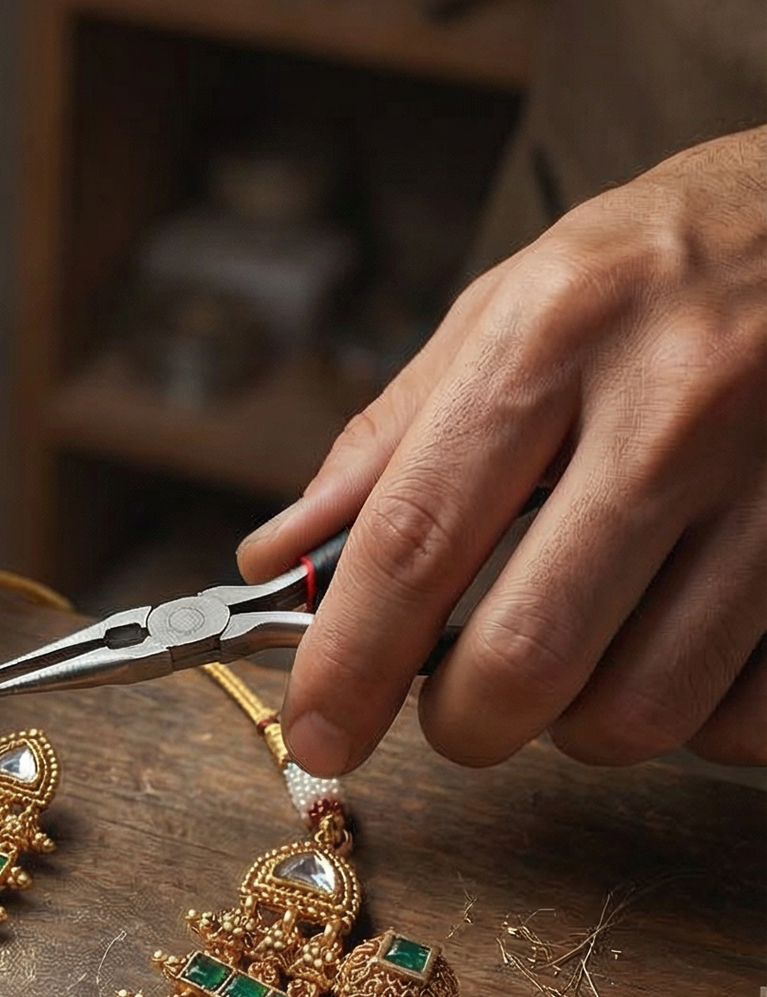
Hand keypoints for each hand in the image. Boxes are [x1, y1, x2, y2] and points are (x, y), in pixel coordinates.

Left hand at [238, 128, 766, 771]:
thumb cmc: (665, 264)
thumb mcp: (513, 304)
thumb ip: (392, 438)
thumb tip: (276, 558)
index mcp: (556, 336)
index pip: (416, 541)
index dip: (349, 663)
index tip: (319, 732)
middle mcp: (676, 407)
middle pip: (528, 655)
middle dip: (464, 722)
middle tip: (458, 708)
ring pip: (644, 707)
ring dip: (583, 724)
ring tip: (583, 656)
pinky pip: (751, 715)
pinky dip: (700, 717)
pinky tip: (684, 648)